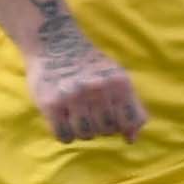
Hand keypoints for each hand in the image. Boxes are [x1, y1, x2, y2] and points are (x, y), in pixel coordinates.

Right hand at [29, 40, 147, 142]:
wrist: (55, 45)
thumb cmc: (91, 67)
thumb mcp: (118, 79)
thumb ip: (132, 107)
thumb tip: (131, 139)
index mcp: (119, 83)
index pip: (129, 122)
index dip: (122, 125)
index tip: (112, 118)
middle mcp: (97, 89)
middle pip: (106, 130)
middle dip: (100, 127)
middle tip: (90, 113)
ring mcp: (73, 96)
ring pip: (85, 135)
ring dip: (82, 131)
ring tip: (77, 116)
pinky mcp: (51, 104)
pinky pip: (64, 136)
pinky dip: (65, 134)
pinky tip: (63, 120)